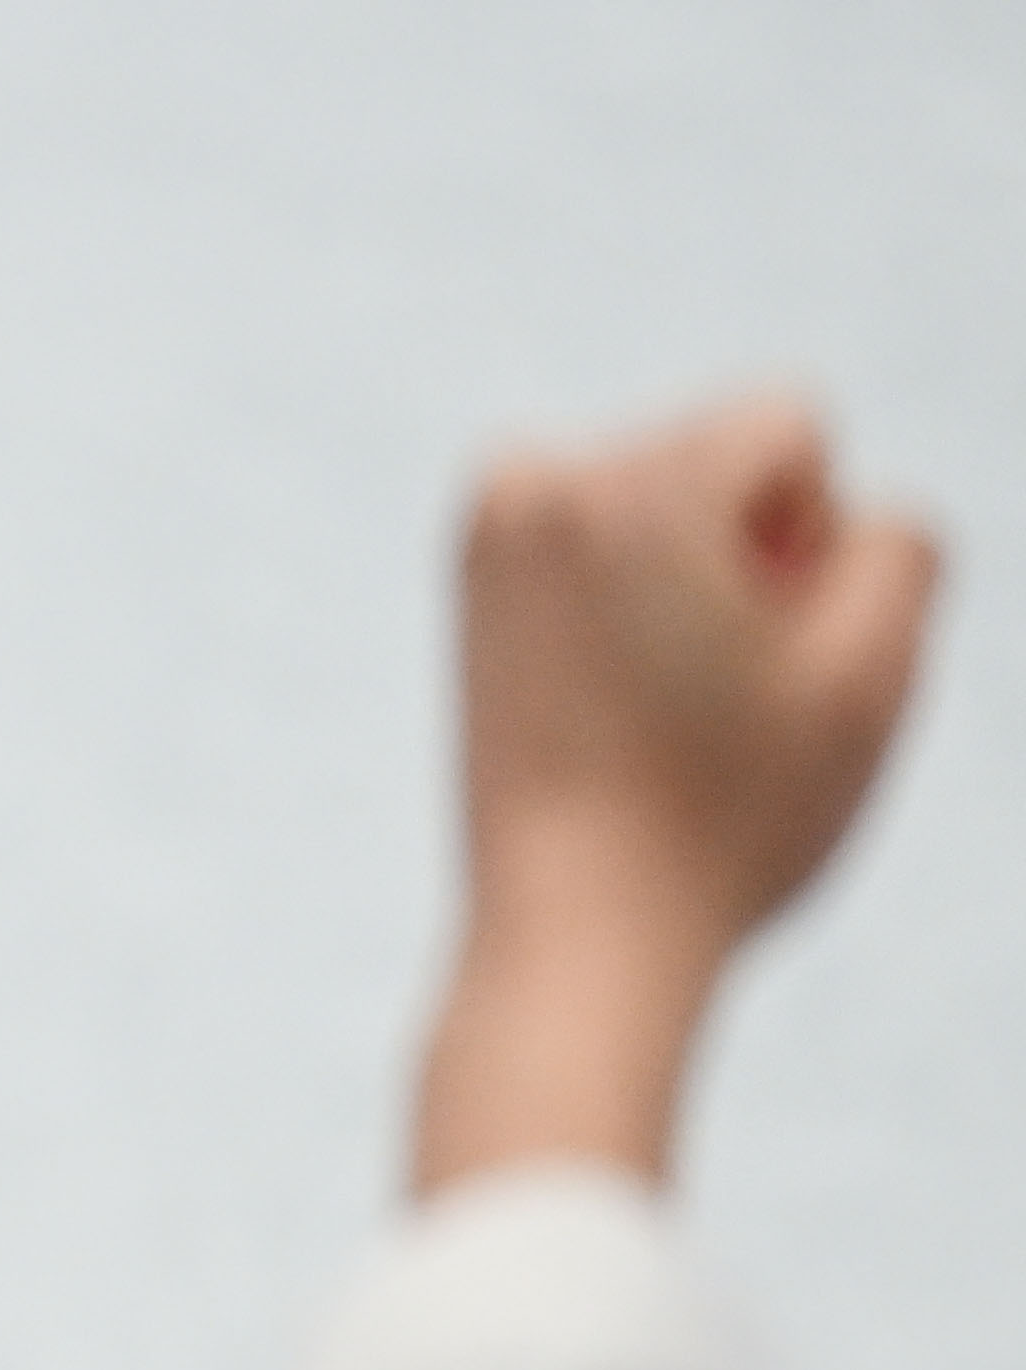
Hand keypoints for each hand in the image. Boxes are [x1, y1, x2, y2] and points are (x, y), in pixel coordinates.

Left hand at [417, 395, 942, 1192]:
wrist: (576, 940)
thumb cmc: (727, 817)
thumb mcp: (877, 670)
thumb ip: (899, 542)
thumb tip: (837, 520)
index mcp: (629, 482)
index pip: (792, 429)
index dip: (810, 541)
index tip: (758, 650)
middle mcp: (533, 485)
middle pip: (720, 464)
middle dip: (746, 559)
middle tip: (703, 699)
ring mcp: (487, 543)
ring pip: (667, 512)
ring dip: (691, 589)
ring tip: (659, 709)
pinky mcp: (471, 600)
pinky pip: (607, 555)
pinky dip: (632, 607)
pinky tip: (618, 703)